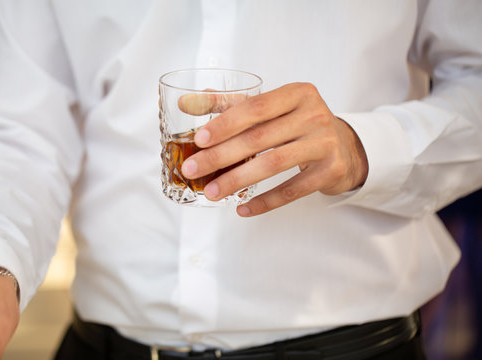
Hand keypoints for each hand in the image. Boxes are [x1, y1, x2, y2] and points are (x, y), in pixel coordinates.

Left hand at [179, 82, 368, 216]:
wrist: (345, 146)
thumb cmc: (298, 124)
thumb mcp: (271, 108)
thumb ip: (228, 104)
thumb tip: (184, 104)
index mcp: (298, 93)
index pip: (256, 106)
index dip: (225, 123)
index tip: (198, 140)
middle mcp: (315, 114)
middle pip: (260, 138)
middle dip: (220, 155)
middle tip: (192, 170)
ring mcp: (326, 143)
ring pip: (273, 163)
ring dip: (237, 180)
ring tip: (212, 192)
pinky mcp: (331, 170)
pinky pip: (292, 190)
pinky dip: (265, 202)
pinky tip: (242, 209)